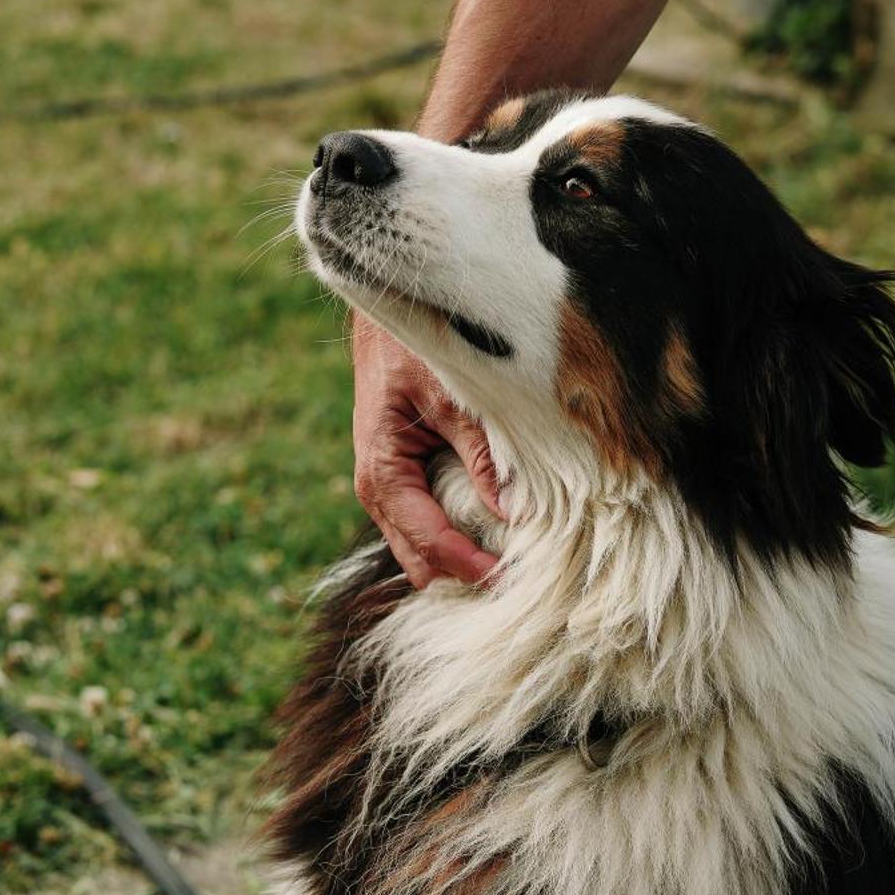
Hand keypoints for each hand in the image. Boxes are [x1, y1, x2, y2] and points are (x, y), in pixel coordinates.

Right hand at [350, 312, 502, 587]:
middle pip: (419, 561)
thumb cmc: (417, 346)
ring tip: (509, 568)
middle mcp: (376, 489)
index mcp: (384, 470)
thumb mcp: (454, 396)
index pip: (429, 540)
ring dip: (459, 563)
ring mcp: (386, 489)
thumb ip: (482, 455)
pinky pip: (425, 528)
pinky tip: (492, 542)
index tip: (513, 580)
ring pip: (419, 552)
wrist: (388, 310)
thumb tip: (514, 515)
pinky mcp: (402, 482)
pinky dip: (455, 541)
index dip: (471, 567)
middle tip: (517, 584)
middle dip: (463, 577)